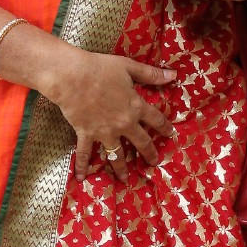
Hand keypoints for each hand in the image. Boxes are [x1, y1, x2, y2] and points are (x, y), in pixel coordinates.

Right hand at [46, 49, 175, 179]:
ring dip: (122, 168)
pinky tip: (82, 178)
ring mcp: (105, 132)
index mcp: (136, 107)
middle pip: (141, 142)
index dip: (165, 127)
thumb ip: (151, 74)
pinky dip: (82, 166)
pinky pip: (85, 153)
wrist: (72, 77)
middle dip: (149, 153)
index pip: (156, 119)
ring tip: (126, 179)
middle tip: (154, 162)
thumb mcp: (129, 67)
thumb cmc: (101, 69)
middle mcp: (123, 124)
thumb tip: (174, 75)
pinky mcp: (86, 134)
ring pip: (117, 155)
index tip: (171, 134)